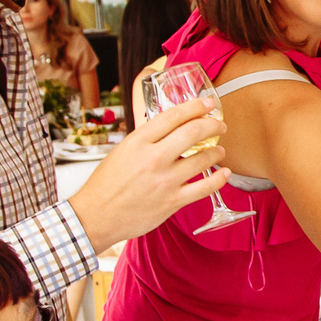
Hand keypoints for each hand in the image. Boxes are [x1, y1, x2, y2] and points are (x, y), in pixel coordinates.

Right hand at [66, 96, 228, 249]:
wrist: (96, 216)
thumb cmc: (106, 184)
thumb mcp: (122, 151)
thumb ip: (146, 140)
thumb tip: (169, 129)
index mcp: (138, 142)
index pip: (173, 116)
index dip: (195, 107)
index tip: (208, 104)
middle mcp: (153, 158)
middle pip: (193, 132)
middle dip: (213, 126)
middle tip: (220, 126)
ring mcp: (165, 181)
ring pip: (202, 159)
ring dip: (217, 152)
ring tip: (220, 151)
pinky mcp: (172, 201)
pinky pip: (205, 188)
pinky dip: (219, 179)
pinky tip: (224, 173)